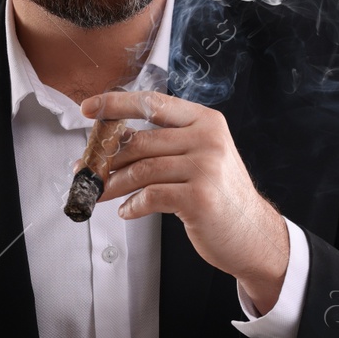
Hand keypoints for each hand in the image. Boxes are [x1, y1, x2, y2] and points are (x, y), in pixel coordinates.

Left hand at [78, 89, 289, 301]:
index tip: (90, 108)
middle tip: (85, 169)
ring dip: (113, 184)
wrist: (253, 234)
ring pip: (141, 170)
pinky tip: (127, 210)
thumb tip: (114, 141)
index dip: (117, 103)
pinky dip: (132, 205)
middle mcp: (208, 139)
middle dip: (107, 157)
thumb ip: (167, 144)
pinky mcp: (199, 198)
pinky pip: (150, 197)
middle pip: (141, 141)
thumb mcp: (202, 157)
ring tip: (99, 193)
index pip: (154, 103)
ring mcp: (206, 168)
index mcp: (206, 121)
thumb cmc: (222, 196)